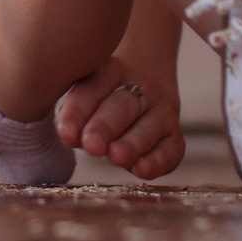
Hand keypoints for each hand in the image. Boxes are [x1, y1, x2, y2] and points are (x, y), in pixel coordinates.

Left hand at [57, 57, 185, 179]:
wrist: (150, 72)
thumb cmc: (106, 91)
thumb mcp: (89, 88)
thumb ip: (76, 109)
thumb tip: (69, 136)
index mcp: (112, 70)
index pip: (94, 87)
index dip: (79, 111)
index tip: (67, 134)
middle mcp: (142, 86)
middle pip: (123, 106)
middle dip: (106, 127)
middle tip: (91, 145)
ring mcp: (162, 110)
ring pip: (148, 128)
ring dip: (131, 144)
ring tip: (115, 157)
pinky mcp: (174, 135)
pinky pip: (171, 149)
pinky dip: (157, 161)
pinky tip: (141, 170)